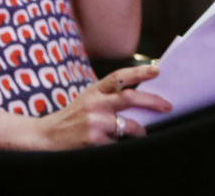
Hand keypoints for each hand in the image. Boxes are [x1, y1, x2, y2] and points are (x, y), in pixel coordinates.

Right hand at [38, 65, 169, 148]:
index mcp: (94, 91)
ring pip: (130, 125)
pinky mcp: (94, 139)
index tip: (157, 69)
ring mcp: (94, 121)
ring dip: (140, 130)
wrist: (46, 136)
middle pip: (129, 98)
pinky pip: (119, 144)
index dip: (139, 72)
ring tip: (141, 133)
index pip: (119, 77)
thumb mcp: (87, 101)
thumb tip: (141, 100)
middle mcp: (94, 103)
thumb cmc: (72, 118)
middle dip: (152, 101)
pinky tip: (114, 145)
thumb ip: (109, 98)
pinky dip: (122, 145)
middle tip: (167, 106)